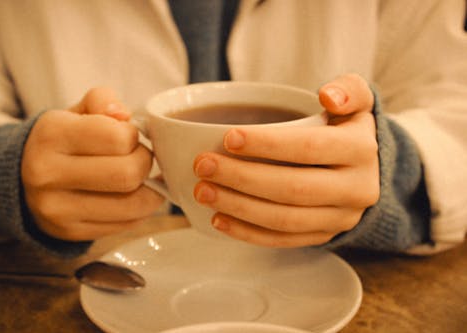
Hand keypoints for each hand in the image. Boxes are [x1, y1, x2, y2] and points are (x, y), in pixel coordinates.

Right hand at [21, 87, 163, 240]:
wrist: (24, 180)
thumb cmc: (63, 141)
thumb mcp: (76, 112)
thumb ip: (102, 101)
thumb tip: (124, 116)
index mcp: (51, 134)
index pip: (117, 138)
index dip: (133, 136)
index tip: (129, 136)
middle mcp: (48, 174)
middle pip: (128, 174)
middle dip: (145, 163)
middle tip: (139, 158)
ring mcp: (57, 208)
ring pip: (133, 205)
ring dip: (150, 190)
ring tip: (141, 178)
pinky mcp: (71, 232)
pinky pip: (128, 224)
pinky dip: (140, 209)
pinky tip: (131, 196)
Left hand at [193, 74, 378, 246]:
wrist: (368, 171)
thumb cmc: (347, 130)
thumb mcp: (356, 101)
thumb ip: (348, 89)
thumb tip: (328, 95)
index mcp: (361, 150)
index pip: (310, 148)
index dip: (268, 144)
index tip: (228, 138)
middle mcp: (357, 189)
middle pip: (293, 188)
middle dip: (242, 178)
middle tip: (203, 166)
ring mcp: (341, 218)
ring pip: (285, 219)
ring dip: (238, 207)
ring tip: (202, 192)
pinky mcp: (324, 236)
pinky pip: (284, 240)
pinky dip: (248, 233)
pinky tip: (219, 219)